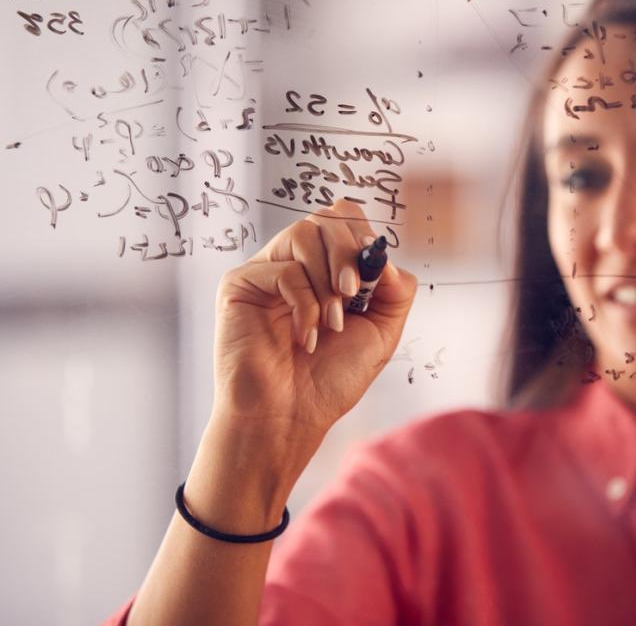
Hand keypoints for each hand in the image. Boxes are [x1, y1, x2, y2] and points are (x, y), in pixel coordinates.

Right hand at [211, 200, 416, 457]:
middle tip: (353, 296)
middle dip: (349, 254)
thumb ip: (395, 289)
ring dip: (327, 278)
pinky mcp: (240, 284)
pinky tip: (304, 337)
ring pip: (305, 232)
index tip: (375, 275)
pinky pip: (284, 269)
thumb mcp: (381, 332)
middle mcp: (295, 263)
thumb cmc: (329, 380)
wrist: (289, 419)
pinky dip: (305, 304)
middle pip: (327, 217)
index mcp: (327, 269)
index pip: (346, 219)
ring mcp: (266, 271)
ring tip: (331, 322)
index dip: (365, 237)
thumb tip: (384, 256)